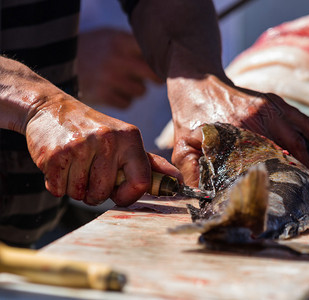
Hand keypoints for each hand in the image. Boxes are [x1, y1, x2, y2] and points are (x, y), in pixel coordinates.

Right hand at [25, 95, 177, 205]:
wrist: (51, 108)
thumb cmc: (94, 131)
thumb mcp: (125, 141)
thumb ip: (150, 163)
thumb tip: (177, 181)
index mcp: (130, 138)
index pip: (141, 182)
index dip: (128, 196)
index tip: (118, 195)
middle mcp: (108, 139)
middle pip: (104, 193)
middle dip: (95, 194)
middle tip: (90, 175)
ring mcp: (81, 145)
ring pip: (80, 193)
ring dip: (75, 189)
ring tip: (74, 166)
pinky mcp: (56, 153)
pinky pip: (58, 189)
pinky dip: (57, 184)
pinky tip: (60, 165)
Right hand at [77, 28, 161, 108]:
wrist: (58, 62)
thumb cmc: (94, 50)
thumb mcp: (111, 38)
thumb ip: (134, 47)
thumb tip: (164, 61)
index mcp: (120, 41)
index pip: (152, 53)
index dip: (159, 62)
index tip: (161, 65)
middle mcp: (116, 59)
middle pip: (153, 75)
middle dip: (155, 78)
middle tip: (152, 79)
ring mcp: (109, 78)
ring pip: (141, 91)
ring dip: (136, 89)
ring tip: (123, 82)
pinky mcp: (102, 95)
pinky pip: (127, 103)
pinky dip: (123, 100)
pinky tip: (113, 92)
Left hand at [168, 75, 308, 185]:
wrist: (196, 81)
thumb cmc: (189, 116)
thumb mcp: (183, 145)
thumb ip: (191, 170)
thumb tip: (202, 196)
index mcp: (238, 130)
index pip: (266, 162)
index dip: (279, 180)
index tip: (287, 198)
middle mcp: (259, 118)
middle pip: (290, 149)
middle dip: (301, 173)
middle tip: (307, 193)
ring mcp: (270, 107)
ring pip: (301, 135)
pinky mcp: (274, 101)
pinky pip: (302, 120)